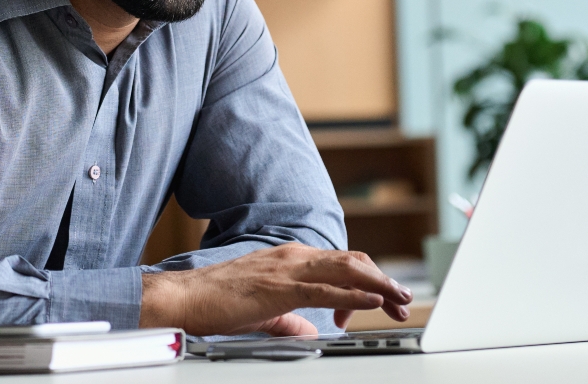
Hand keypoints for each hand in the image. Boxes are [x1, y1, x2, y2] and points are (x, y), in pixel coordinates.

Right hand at [139, 243, 411, 336]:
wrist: (184, 298)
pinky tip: (372, 301)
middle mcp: (293, 256)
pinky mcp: (280, 287)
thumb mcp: (263, 312)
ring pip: (346, 270)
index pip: (340, 264)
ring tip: (400, 298)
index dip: (367, 281)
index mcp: (290, 259)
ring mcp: (288, 269)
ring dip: (378, 285)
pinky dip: (354, 294)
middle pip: (352, 263)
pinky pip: (326, 289)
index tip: (380, 302)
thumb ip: (290, 320)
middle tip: (403, 301)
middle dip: (383, 281)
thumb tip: (310, 331)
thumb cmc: (216, 302)